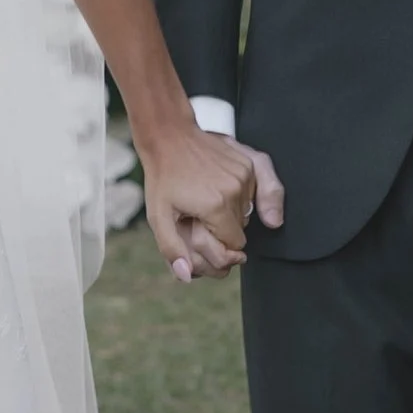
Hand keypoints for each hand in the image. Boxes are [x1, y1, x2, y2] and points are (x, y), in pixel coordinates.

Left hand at [141, 121, 279, 281]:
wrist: (170, 136)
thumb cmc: (163, 178)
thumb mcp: (158, 216)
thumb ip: (172, 249)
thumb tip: (186, 276)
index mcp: (214, 206)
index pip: (234, 245)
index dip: (217, 243)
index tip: (200, 228)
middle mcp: (235, 191)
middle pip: (242, 230)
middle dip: (223, 228)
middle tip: (199, 212)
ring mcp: (245, 175)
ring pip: (249, 213)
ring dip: (231, 212)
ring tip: (206, 197)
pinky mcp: (250, 163)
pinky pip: (254, 193)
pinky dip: (240, 195)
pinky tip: (219, 186)